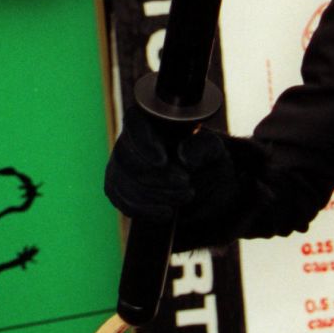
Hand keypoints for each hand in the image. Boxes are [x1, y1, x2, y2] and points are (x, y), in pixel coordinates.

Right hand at [104, 103, 240, 224]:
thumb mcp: (213, 150)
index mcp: (152, 120)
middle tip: (186, 183)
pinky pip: (120, 200)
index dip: (143, 142)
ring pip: (122, 181)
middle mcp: (130, 140)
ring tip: (185, 197)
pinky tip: (167, 212)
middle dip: (156, 176)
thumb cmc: (206, 158)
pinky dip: (144, 210)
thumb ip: (202, 147)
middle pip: (126, 156)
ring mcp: (121, 166)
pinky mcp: (119, 190)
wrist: (205, 186)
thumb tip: (184, 156)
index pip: (134, 122)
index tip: (162, 162)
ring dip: (154, 195)